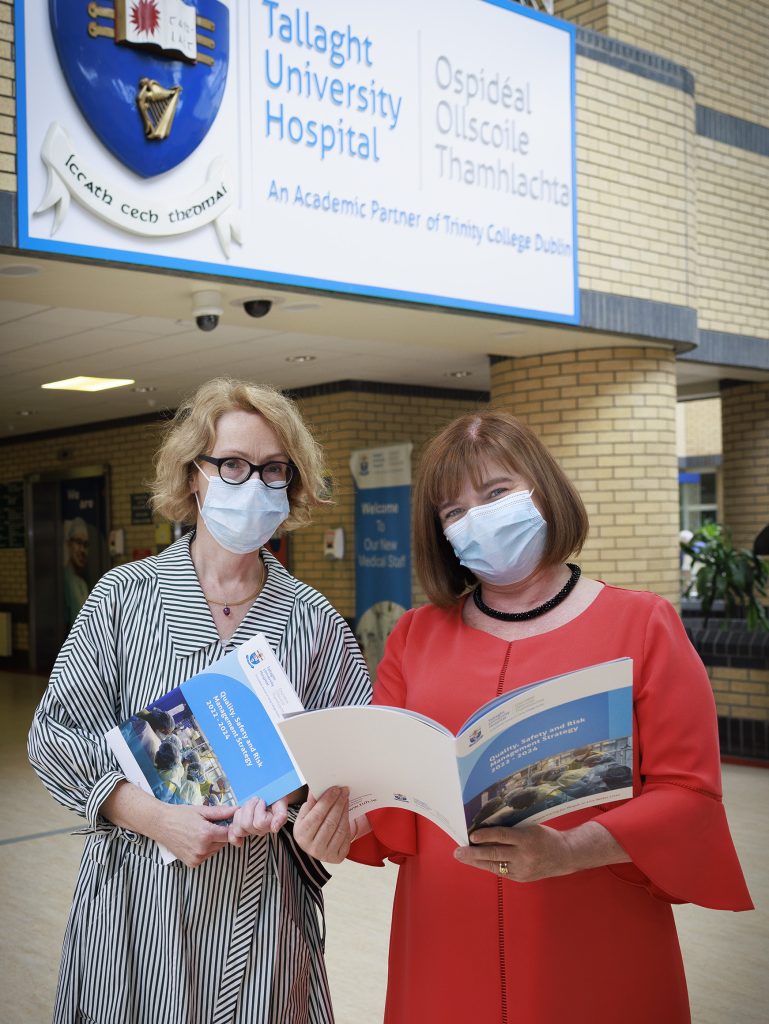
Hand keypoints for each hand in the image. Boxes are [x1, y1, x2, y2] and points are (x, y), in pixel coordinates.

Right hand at [154, 803, 234, 868]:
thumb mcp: (202, 810)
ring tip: (200, 832)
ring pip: (215, 850)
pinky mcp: (192, 863)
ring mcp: (197, 858)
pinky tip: (195, 841)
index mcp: (207, 834)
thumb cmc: (181, 814)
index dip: (231, 828)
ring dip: (213, 843)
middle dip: (221, 835)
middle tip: (210, 825)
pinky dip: (205, 850)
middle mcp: (203, 849)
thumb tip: (238, 810)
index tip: (229, 823)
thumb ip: (222, 812)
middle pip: (223, 843)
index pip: (230, 834)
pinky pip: (206, 856)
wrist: (161, 824)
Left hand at [228, 795, 290, 846]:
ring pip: (239, 828)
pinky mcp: (241, 829)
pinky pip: (233, 836)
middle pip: (247, 825)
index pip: (259, 822)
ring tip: (248, 805)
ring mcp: (251, 831)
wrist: (270, 794)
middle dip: (249, 807)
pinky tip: (237, 816)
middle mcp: (261, 831)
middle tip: (255, 800)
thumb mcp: (281, 803)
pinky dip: (232, 826)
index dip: (259, 808)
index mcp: (271, 826)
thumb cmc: (275, 797)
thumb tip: (274, 829)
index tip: (263, 800)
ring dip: (241, 812)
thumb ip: (280, 816)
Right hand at [293, 787, 352, 863]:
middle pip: (330, 822)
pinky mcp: (338, 858)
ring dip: (345, 811)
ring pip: (339, 829)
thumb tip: (315, 788)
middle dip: (338, 803)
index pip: (317, 815)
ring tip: (346, 799)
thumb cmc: (310, 826)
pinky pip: (346, 837)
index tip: (335, 789)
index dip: (327, 801)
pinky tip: (347, 812)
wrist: (315, 846)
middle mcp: (312, 848)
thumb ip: (310, 802)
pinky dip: (348, 823)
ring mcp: (326, 855)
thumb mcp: (305, 815)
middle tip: (344, 790)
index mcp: (301, 834)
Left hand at [453, 821, 629, 881]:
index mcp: (527, 839)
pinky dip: (488, 865)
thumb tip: (486, 829)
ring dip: (476, 861)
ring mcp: (522, 869)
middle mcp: (523, 856)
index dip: (486, 835)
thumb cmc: (545, 836)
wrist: (565, 855)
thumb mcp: (530, 828)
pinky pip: (501, 872)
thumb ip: (512, 830)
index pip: (502, 836)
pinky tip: (477, 861)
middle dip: (473, 853)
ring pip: (494, 866)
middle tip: (457, 852)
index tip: (472, 835)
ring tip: (462, 857)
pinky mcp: (521, 878)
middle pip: (495, 854)